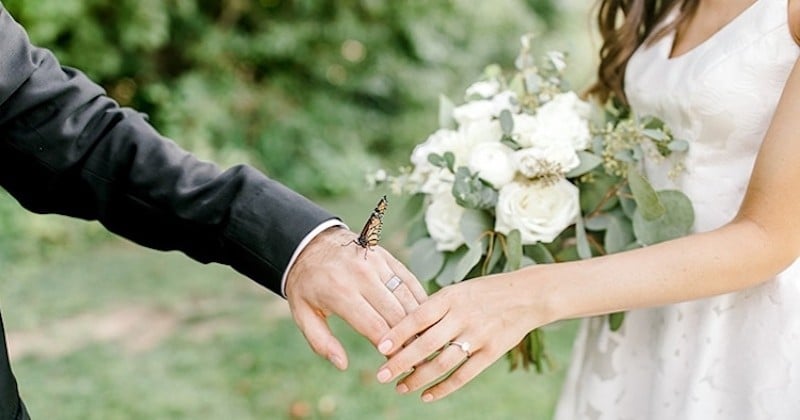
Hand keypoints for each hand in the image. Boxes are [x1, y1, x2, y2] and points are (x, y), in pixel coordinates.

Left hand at [285, 226, 426, 369]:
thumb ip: (320, 342)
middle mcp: (361, 275)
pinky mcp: (386, 257)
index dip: (390, 350)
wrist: (311, 243)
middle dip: (407, 339)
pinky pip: (409, 280)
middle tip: (416, 358)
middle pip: (396, 314)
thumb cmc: (306, 285)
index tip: (397, 365)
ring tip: (423, 340)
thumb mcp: (302, 314)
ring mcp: (376, 263)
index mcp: (339, 292)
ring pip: (406, 297)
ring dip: (418, 321)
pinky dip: (419, 299)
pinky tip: (425, 317)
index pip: (375, 327)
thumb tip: (342, 364)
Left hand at [373, 273, 548, 401]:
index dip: (399, 334)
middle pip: (426, 344)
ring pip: (442, 363)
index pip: (418, 317)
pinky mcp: (491, 352)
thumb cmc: (483, 293)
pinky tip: (427, 395)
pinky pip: (464, 375)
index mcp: (450, 298)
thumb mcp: (457, 291)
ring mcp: (478, 336)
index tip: (380, 349)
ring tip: (401, 388)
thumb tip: (402, 329)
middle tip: (382, 375)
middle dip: (401, 362)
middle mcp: (462, 317)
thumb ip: (433, 308)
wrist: (526, 295)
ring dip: (419, 378)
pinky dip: (444, 388)